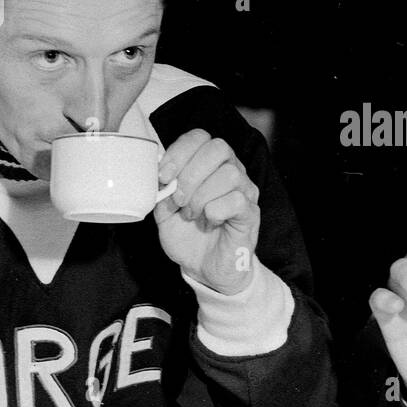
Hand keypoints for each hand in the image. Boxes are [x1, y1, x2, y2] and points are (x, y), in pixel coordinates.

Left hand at [155, 129, 259, 294]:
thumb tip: (156, 174)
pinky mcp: (251, 213)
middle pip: (218, 148)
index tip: (164, 176)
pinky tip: (209, 222)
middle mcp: (231, 171)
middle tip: (178, 200)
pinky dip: (215, 211)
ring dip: (201, 196)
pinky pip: (237, 200)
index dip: (179, 152)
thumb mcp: (163, 211)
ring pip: (229, 174)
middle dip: (191, 173)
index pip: (200, 137)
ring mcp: (244, 191)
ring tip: (192, 215)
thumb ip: (160, 190)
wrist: (204, 269)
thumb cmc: (188, 237)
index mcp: (208, 165)